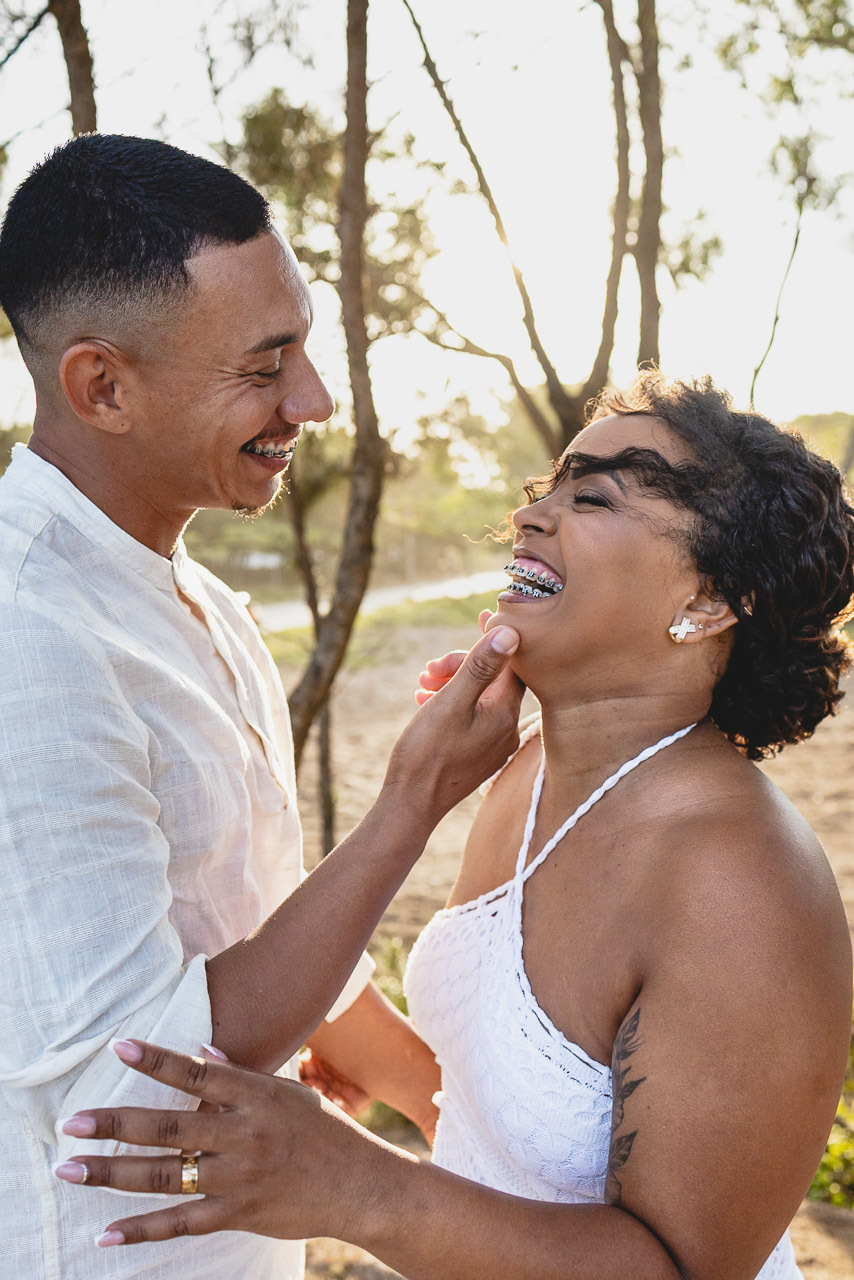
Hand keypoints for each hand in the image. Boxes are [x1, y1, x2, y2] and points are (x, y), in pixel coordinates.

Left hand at [55, 1039, 395, 1248]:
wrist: (360, 1186)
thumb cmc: (324, 1132)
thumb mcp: (288, 1093)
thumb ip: (242, 1077)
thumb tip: (202, 1049)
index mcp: (255, 1096)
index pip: (196, 1073)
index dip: (156, 1060)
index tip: (118, 1047)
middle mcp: (243, 1134)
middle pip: (167, 1126)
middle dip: (114, 1124)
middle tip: (70, 1123)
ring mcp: (238, 1177)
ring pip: (163, 1176)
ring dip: (111, 1173)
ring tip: (70, 1169)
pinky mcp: (238, 1214)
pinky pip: (180, 1223)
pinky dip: (141, 1230)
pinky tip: (106, 1233)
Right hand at [387, 621, 522, 820]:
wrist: (411, 804)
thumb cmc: (427, 753)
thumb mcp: (451, 702)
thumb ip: (481, 666)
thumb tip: (512, 632)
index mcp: (505, 712)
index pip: (514, 662)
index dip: (497, 638)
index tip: (483, 615)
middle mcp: (507, 729)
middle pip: (493, 679)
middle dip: (462, 665)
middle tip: (430, 668)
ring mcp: (493, 743)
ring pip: (478, 697)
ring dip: (451, 683)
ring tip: (422, 685)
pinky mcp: (478, 754)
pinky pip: (471, 716)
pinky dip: (450, 703)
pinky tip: (425, 702)